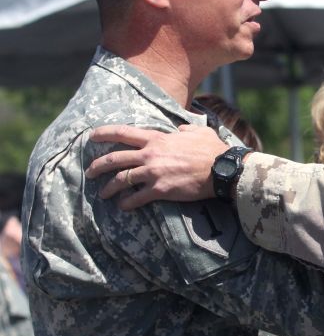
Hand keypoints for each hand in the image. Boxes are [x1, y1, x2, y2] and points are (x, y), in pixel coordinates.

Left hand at [85, 124, 228, 209]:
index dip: (104, 133)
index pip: (123, 132)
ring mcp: (153, 173)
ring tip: (103, 194)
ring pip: (121, 179)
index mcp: (157, 138)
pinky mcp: (160, 189)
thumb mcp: (198, 132)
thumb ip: (185, 129)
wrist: (221, 169)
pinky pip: (136, 198)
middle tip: (90, 171)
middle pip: (115, 158)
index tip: (91, 136)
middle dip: (98, 165)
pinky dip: (127, 203)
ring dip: (109, 188)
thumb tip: (181, 129)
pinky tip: (123, 206)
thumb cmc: (212, 149)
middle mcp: (150, 154)